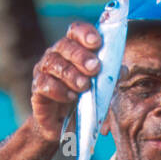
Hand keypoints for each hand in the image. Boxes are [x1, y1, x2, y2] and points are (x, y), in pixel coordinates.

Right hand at [30, 22, 102, 143]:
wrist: (64, 127)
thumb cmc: (82, 103)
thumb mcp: (100, 90)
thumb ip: (109, 78)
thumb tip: (123, 71)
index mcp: (72, 50)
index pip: (75, 32)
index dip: (85, 33)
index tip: (96, 43)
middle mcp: (56, 56)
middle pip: (65, 46)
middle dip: (81, 56)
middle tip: (95, 68)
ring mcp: (44, 72)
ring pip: (54, 64)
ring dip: (71, 74)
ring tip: (84, 86)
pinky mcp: (37, 90)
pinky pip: (44, 84)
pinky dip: (58, 90)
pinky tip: (70, 97)